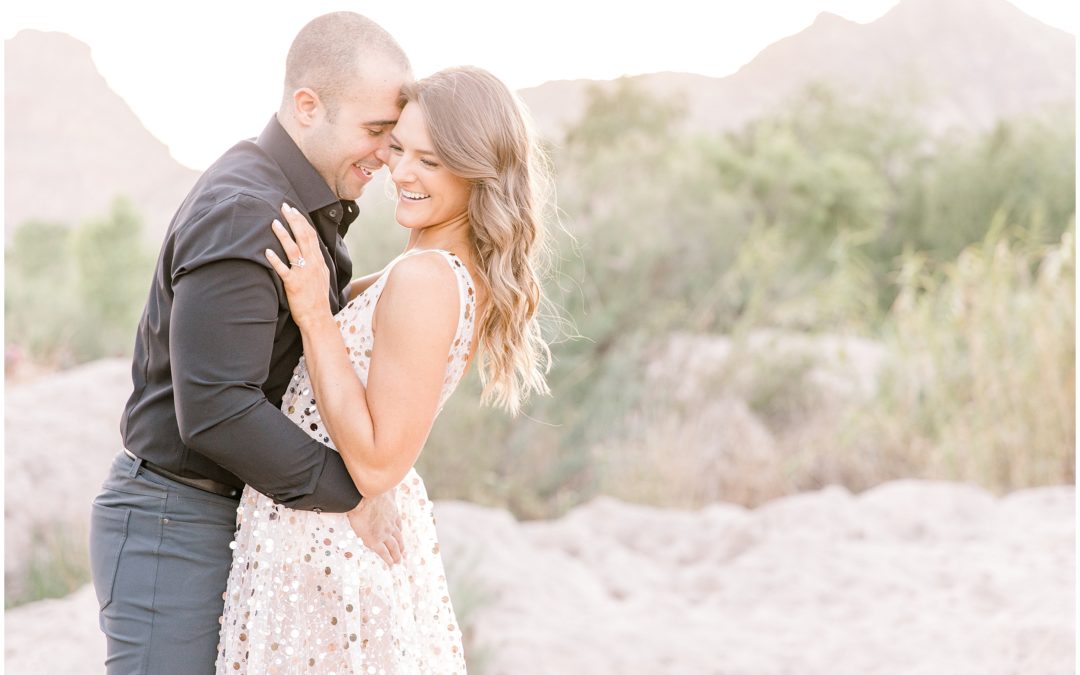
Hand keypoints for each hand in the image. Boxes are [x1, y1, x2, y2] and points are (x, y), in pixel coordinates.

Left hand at [265, 203, 331, 327]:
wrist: (318, 318)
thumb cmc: (317, 299)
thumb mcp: (322, 277)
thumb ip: (316, 263)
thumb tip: (312, 251)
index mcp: (318, 261)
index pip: (311, 236)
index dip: (302, 221)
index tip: (294, 210)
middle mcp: (312, 264)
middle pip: (303, 237)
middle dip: (294, 220)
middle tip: (284, 207)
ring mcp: (303, 274)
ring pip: (293, 250)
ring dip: (284, 235)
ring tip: (274, 222)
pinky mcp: (294, 285)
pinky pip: (283, 270)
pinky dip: (275, 260)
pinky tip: (266, 251)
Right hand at [346, 493, 403, 565]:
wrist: (363, 499)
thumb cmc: (371, 492)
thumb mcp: (386, 488)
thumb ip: (390, 488)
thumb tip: (393, 482)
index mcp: (392, 513)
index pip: (397, 524)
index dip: (399, 530)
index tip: (399, 533)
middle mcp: (390, 524)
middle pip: (398, 537)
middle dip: (400, 545)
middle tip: (402, 552)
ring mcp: (384, 534)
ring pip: (393, 547)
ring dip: (396, 554)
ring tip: (398, 561)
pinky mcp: (375, 541)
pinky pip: (383, 553)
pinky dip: (388, 559)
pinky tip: (390, 564)